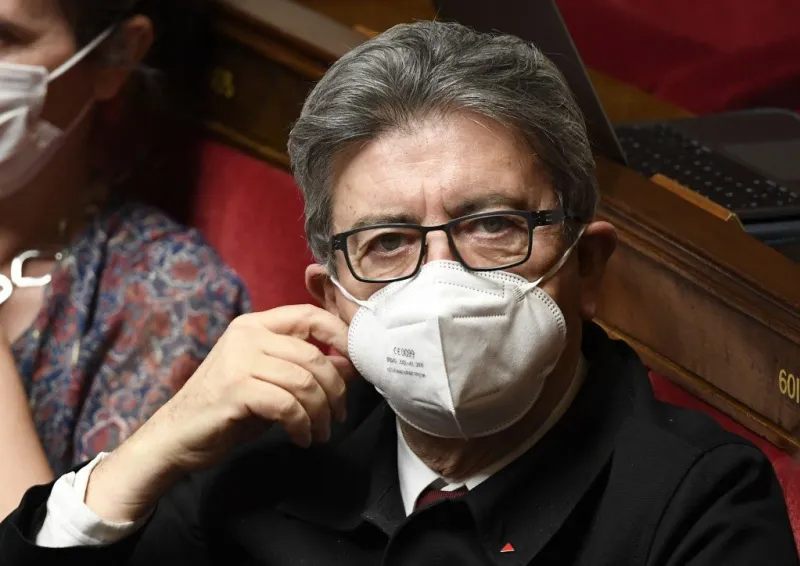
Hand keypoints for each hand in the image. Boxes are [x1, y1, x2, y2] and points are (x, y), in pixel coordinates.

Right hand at [85, 305, 355, 521]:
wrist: (177, 436)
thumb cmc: (227, 408)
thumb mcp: (272, 382)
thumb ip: (305, 369)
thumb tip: (350, 366)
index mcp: (256, 325)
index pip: (310, 315)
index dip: (340, 336)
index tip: (356, 365)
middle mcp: (248, 335)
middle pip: (314, 355)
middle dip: (336, 389)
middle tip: (338, 415)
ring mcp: (239, 360)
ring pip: (304, 381)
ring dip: (321, 412)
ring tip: (320, 432)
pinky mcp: (235, 390)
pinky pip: (287, 404)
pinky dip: (302, 424)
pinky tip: (301, 438)